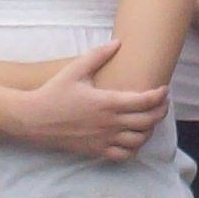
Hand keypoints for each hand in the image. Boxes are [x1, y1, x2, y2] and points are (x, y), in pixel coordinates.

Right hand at [23, 42, 165, 160]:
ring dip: (149, 130)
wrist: (34, 120)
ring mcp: (104, 139)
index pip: (144, 101)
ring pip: (139, 140)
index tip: (164, 89)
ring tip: (150, 120)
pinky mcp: (96, 150)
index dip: (159, 95)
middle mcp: (109, 123)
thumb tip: (118, 42)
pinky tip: (133, 139)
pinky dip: (134, 148)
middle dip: (160, 112)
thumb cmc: (54, 93)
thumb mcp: (75, 70)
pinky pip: (123, 155)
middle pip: (147, 121)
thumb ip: (98, 55)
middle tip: (163, 103)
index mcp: (107, 102)